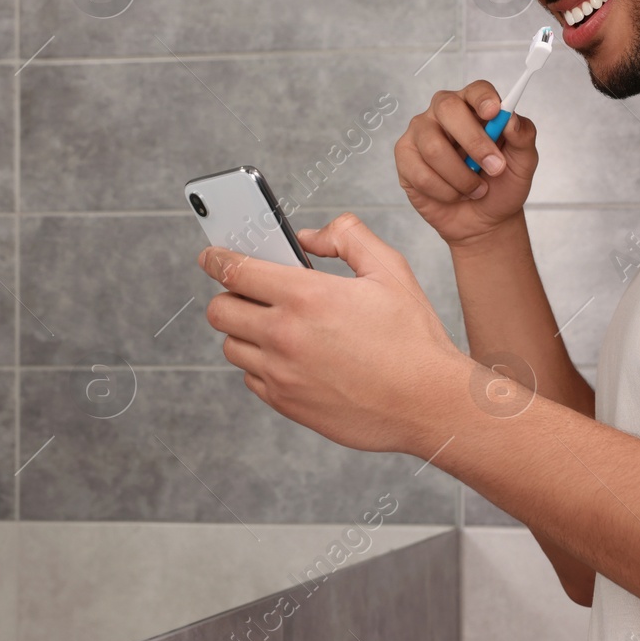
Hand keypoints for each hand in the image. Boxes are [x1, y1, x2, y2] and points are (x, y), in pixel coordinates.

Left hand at [198, 213, 467, 453]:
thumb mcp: (389, 269)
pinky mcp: (286, 404)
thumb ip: (346, 236)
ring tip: (275, 325)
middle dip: (228, 295)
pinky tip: (290, 357)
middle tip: (250, 292)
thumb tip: (308, 237)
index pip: (234, 270)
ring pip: (231, 346)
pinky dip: (261, 364)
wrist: (428, 404)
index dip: (215, 258)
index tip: (210, 255)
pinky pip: (251, 378)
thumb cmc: (413, 338)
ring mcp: (282, 374)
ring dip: (245, 332)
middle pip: (219, 311)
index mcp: (306, 296)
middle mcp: (285, 336)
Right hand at [394, 80, 538, 246]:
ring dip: (461, 177)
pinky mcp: (405, 157)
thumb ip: (523, 137)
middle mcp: (444, 113)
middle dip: (473, 141)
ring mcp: (420, 133)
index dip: (483, 98)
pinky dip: (444, 191)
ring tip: (476, 190)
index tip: (493, 113)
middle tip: (494, 168)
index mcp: (474, 107)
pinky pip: (420, 173)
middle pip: (448, 109)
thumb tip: (510, 119)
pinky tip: (454, 194)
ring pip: (433, 148)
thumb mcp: (523, 163)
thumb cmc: (501, 185)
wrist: (482, 219)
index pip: (476, 90)